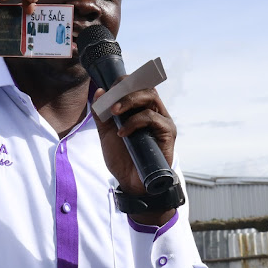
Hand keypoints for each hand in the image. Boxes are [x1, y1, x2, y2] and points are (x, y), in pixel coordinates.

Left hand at [92, 83, 177, 224]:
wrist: (132, 184)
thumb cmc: (123, 158)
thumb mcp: (106, 133)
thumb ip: (101, 114)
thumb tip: (99, 91)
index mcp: (142, 110)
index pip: (138, 86)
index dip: (124, 83)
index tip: (108, 89)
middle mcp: (155, 113)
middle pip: (146, 88)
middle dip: (126, 90)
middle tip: (110, 100)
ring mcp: (162, 122)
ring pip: (151, 97)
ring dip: (129, 101)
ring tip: (114, 113)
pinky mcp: (168, 133)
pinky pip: (152, 118)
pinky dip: (134, 122)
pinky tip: (122, 133)